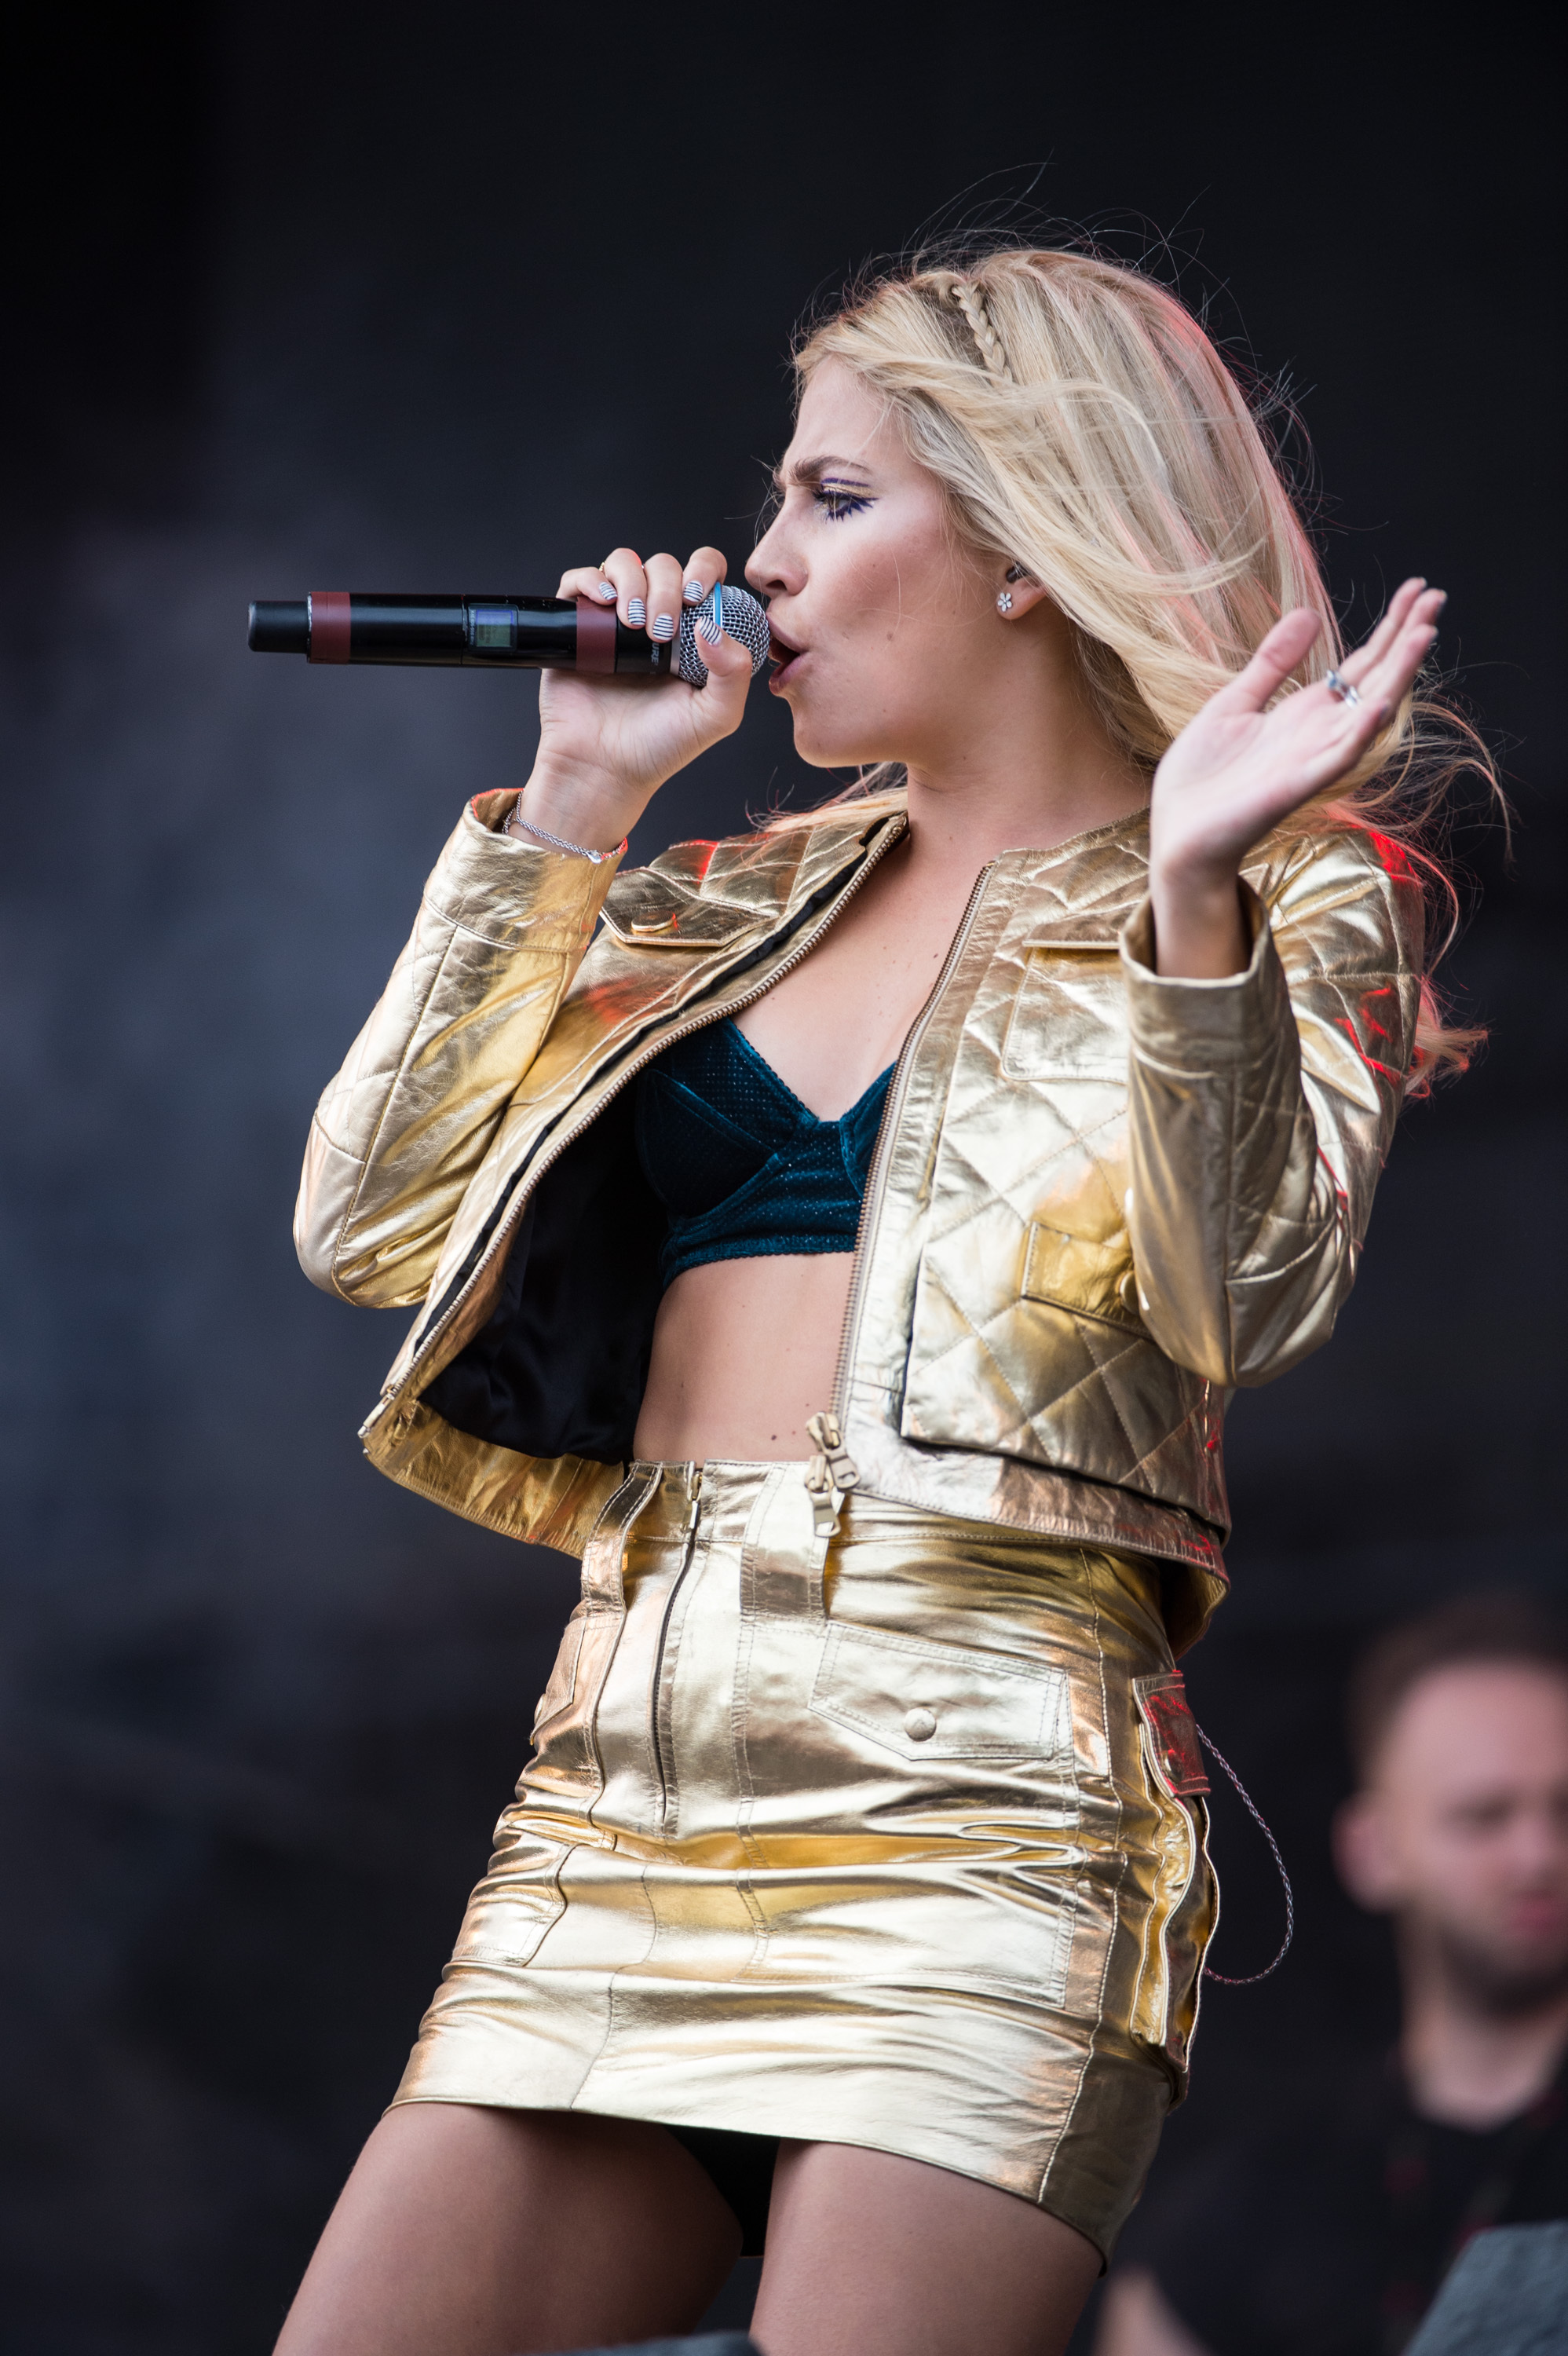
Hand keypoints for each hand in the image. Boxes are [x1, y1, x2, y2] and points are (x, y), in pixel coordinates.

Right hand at [518, 544, 755, 851]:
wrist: (603, 769)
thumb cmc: (659, 747)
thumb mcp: (715, 717)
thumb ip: (734, 673)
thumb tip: (712, 625)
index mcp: (691, 631)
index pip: (704, 574)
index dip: (704, 571)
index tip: (697, 599)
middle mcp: (653, 617)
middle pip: (664, 565)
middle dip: (666, 588)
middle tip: (660, 630)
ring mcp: (613, 619)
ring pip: (623, 563)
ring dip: (631, 581)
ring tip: (631, 622)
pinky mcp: (577, 625)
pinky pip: (580, 580)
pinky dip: (591, 580)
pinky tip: (604, 603)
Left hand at [1147, 578, 1444, 975]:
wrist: (1177, 833)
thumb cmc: (1203, 776)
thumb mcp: (1234, 703)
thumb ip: (1272, 663)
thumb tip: (1310, 614)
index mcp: (1305, 713)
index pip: (1361, 665)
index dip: (1390, 628)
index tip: (1416, 588)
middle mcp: (1319, 734)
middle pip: (1376, 679)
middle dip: (1406, 639)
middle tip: (1437, 595)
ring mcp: (1311, 760)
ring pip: (1368, 713)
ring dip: (1398, 676)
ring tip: (1424, 634)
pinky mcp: (1295, 787)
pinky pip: (1338, 758)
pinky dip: (1360, 732)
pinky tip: (1379, 703)